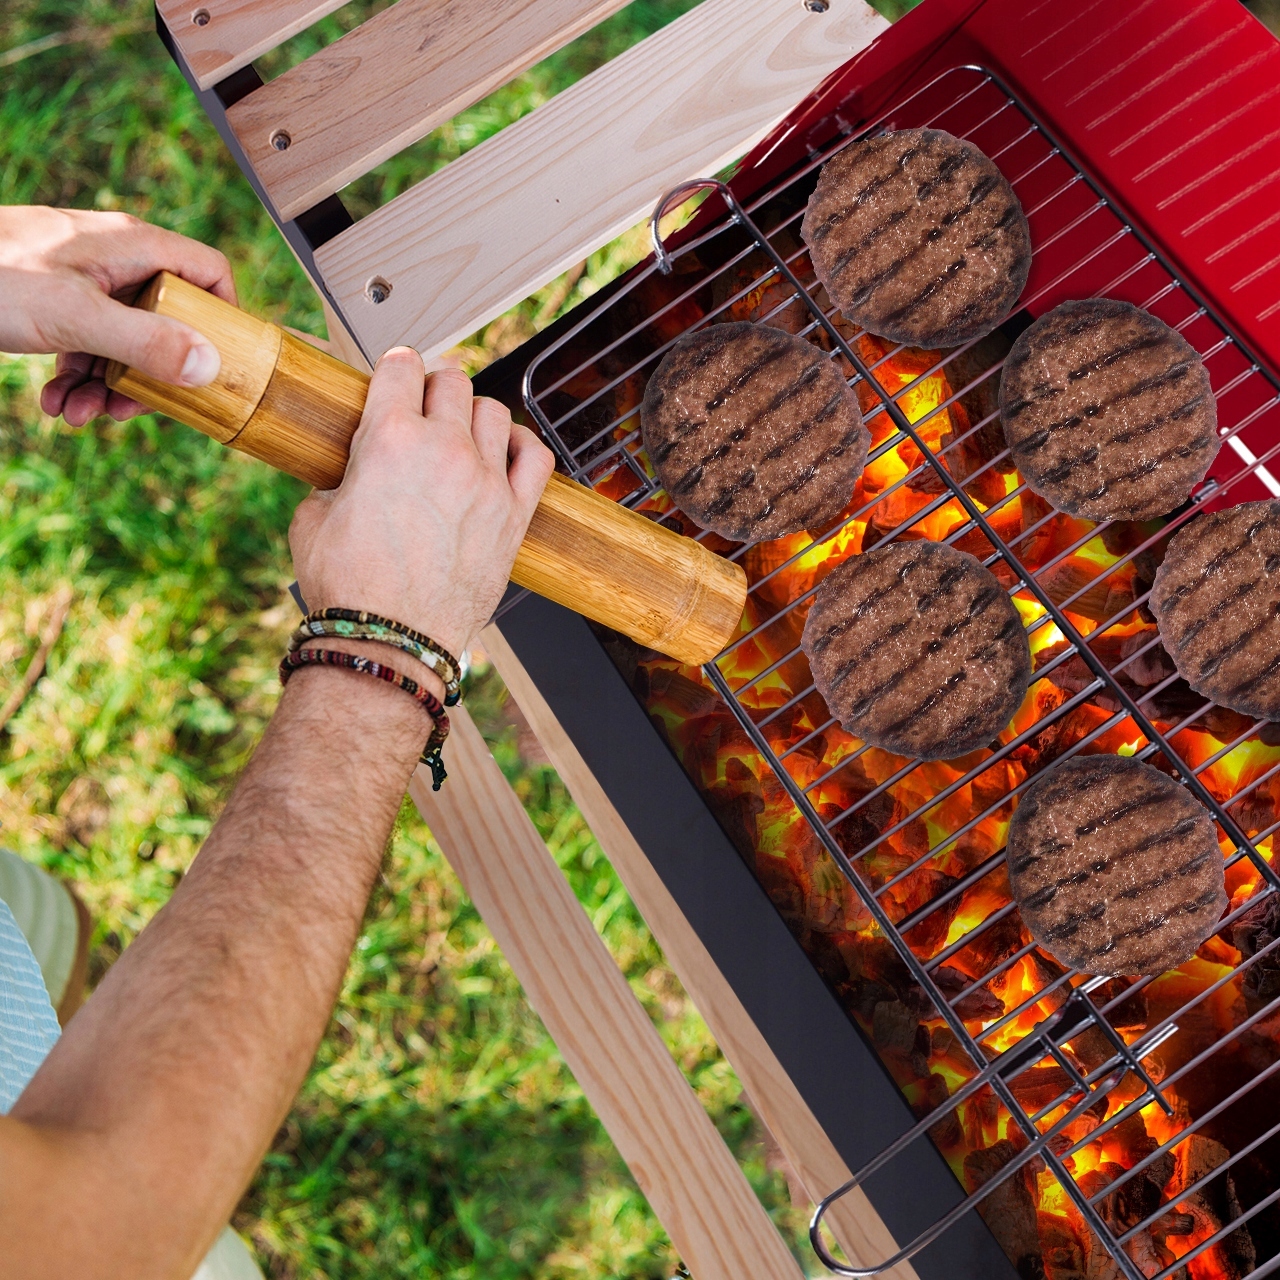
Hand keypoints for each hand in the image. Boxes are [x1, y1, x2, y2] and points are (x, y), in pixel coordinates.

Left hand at [0, 206, 234, 425]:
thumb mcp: (76, 318)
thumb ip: (147, 343)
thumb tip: (210, 366)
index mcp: (131, 245)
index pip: (208, 271)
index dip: (223, 316)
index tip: (218, 363)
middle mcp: (112, 258)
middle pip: (166, 319)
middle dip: (151, 373)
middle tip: (134, 409)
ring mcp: (80, 279)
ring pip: (122, 340)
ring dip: (107, 386)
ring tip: (80, 414)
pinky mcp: (50, 301)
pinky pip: (84, 344)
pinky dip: (76, 377)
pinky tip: (56, 403)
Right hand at [289, 349, 554, 658]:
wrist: (390, 639)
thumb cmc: (349, 587)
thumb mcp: (314, 517)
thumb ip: (339, 479)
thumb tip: (349, 476)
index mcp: (388, 437)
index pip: (402, 366)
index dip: (396, 367)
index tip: (396, 377)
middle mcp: (442, 449)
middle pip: (452, 380)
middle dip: (434, 386)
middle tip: (424, 407)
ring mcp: (485, 480)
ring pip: (493, 411)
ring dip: (474, 413)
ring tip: (460, 432)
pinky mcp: (514, 514)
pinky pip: (535, 456)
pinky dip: (522, 444)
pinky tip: (506, 450)